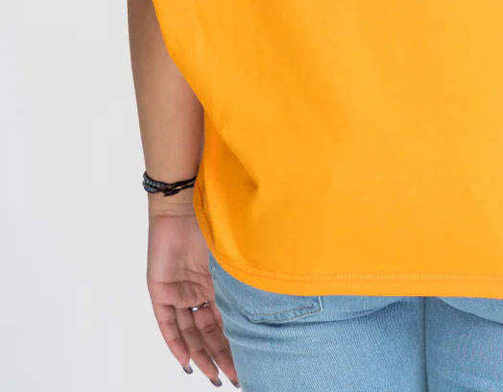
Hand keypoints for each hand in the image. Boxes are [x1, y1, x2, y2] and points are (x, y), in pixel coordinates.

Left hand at [147, 203, 238, 386]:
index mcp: (218, 283)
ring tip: (214, 375)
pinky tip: (187, 360)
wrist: (188, 201)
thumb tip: (270, 306)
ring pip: (191, 332)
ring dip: (202, 355)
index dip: (237, 344)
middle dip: (223, 357)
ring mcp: (180, 291)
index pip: (227, 322)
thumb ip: (243, 281)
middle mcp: (199, 291)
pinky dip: (176, 342)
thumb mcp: (235, 257)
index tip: (250, 364)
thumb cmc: (219, 221)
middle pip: (210, 332)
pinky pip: (168, 323)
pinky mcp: (161, 289)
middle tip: (235, 378)